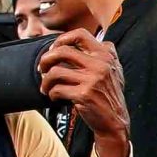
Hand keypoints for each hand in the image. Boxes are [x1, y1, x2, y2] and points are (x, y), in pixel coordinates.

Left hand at [37, 31, 129, 156]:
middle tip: (42, 68)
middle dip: (46, 59)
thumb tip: (76, 39)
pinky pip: (57, 89)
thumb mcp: (113, 69)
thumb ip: (101, 53)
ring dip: (45, 81)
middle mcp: (100, 65)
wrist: (114, 121)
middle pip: (62, 51)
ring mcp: (93, 80)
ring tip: (47, 87)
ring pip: (55, 72)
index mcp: (106, 55)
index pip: (80, 34)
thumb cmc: (108, 94)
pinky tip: (55, 97)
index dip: (62, 39)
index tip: (54, 50)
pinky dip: (51, 93)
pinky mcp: (84, 95)